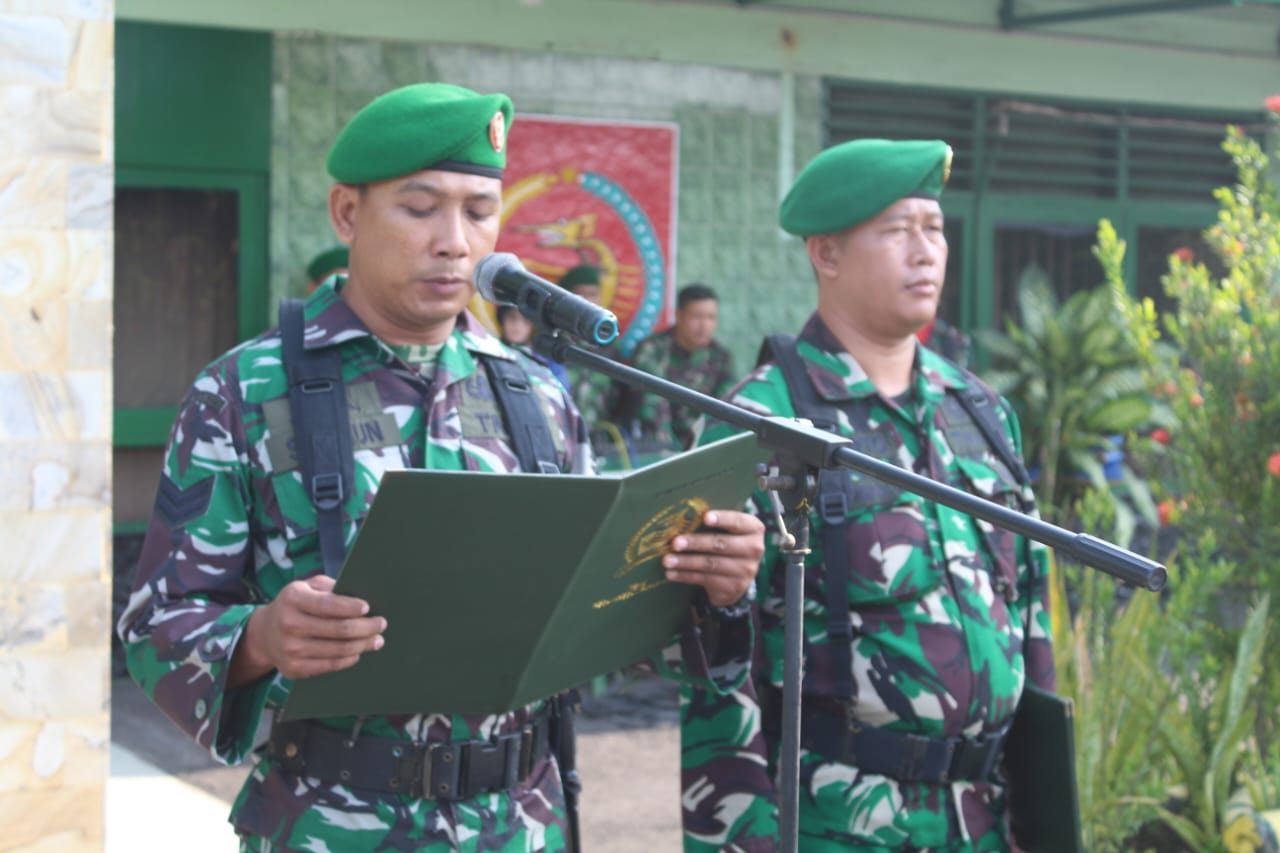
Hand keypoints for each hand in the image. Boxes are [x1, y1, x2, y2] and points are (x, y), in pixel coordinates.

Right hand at [229, 575, 385, 685]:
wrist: (264, 634)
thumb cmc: (294, 605)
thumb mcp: (306, 586)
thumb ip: (329, 587)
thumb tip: (359, 594)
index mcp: (293, 599)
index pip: (328, 604)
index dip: (351, 607)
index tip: (368, 608)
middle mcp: (289, 625)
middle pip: (339, 630)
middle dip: (366, 627)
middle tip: (381, 624)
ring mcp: (291, 650)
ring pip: (339, 650)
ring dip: (363, 645)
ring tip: (377, 640)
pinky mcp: (294, 668)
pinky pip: (331, 666)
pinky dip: (349, 659)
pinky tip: (358, 652)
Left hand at [662, 509, 764, 607]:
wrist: (738, 574)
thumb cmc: (727, 542)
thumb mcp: (728, 530)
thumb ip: (714, 522)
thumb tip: (683, 517)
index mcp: (753, 529)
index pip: (738, 521)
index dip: (722, 519)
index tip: (705, 518)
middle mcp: (754, 549)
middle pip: (720, 544)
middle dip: (695, 543)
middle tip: (675, 543)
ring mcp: (746, 570)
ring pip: (711, 564)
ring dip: (686, 562)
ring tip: (667, 560)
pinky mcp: (734, 587)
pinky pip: (706, 580)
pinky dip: (686, 576)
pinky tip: (672, 573)